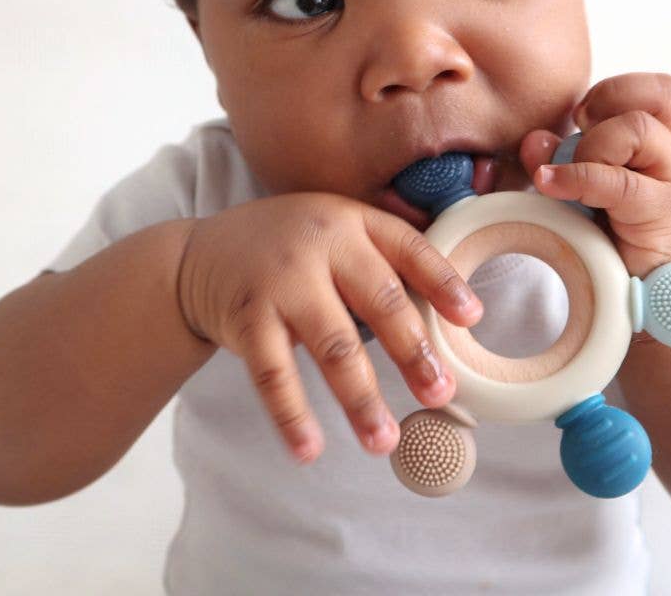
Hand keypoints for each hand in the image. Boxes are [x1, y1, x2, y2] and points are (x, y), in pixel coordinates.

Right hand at [176, 193, 483, 463]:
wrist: (197, 256)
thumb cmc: (285, 248)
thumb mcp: (332, 230)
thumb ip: (378, 258)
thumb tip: (447, 316)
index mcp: (351, 220)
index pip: (408, 246)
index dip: (443, 281)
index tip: (473, 317)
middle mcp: (320, 244)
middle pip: (379, 300)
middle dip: (414, 351)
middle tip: (441, 393)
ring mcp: (281, 280)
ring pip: (333, 345)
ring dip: (361, 399)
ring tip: (382, 440)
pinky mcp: (246, 317)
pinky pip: (274, 374)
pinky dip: (292, 415)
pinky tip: (309, 449)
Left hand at [518, 73, 670, 278]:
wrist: (655, 295)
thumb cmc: (622, 233)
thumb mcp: (592, 186)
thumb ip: (564, 158)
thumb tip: (532, 140)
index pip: (661, 89)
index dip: (617, 89)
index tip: (583, 116)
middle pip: (659, 96)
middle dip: (606, 103)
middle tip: (579, 131)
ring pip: (639, 129)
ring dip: (591, 144)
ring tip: (570, 172)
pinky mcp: (666, 214)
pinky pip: (619, 182)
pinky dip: (577, 178)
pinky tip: (551, 186)